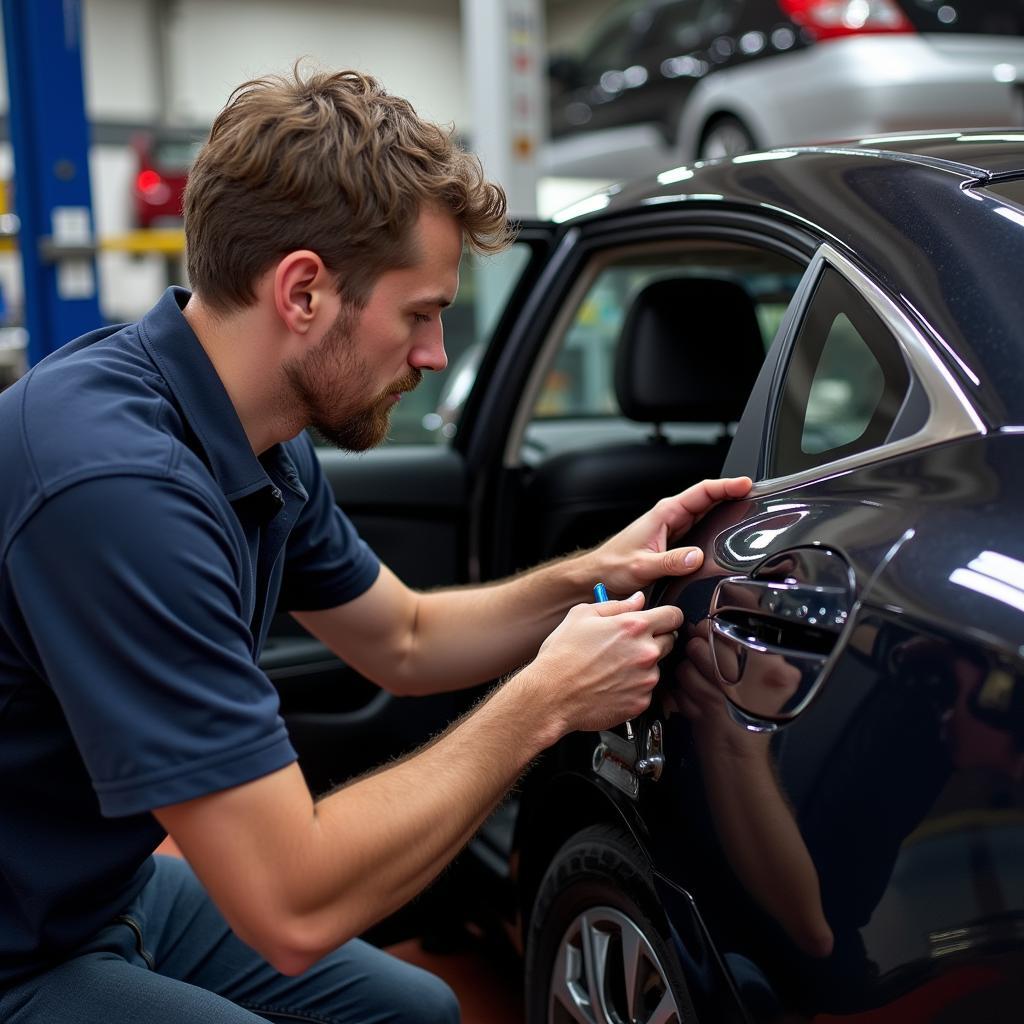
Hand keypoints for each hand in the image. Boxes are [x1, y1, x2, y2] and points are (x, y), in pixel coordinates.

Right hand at [524, 591, 682, 737]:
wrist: (551, 695)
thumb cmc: (561, 655)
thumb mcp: (582, 615)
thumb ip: (616, 605)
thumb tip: (638, 600)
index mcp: (634, 626)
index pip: (674, 615)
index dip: (667, 616)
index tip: (661, 620)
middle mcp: (646, 652)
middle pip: (670, 641)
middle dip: (654, 640)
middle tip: (628, 646)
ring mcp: (646, 680)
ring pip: (657, 667)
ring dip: (643, 666)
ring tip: (612, 668)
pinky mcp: (642, 702)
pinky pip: (646, 691)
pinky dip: (634, 688)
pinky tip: (612, 685)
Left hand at [587, 477, 751, 594]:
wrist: (597, 577)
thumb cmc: (612, 567)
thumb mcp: (641, 566)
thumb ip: (669, 562)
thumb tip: (695, 557)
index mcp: (664, 514)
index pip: (702, 492)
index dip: (726, 486)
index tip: (746, 485)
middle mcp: (670, 518)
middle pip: (709, 500)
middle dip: (733, 495)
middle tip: (758, 497)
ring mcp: (673, 530)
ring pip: (706, 514)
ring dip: (727, 510)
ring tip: (750, 511)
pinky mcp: (674, 543)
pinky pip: (701, 531)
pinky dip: (717, 528)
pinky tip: (729, 535)